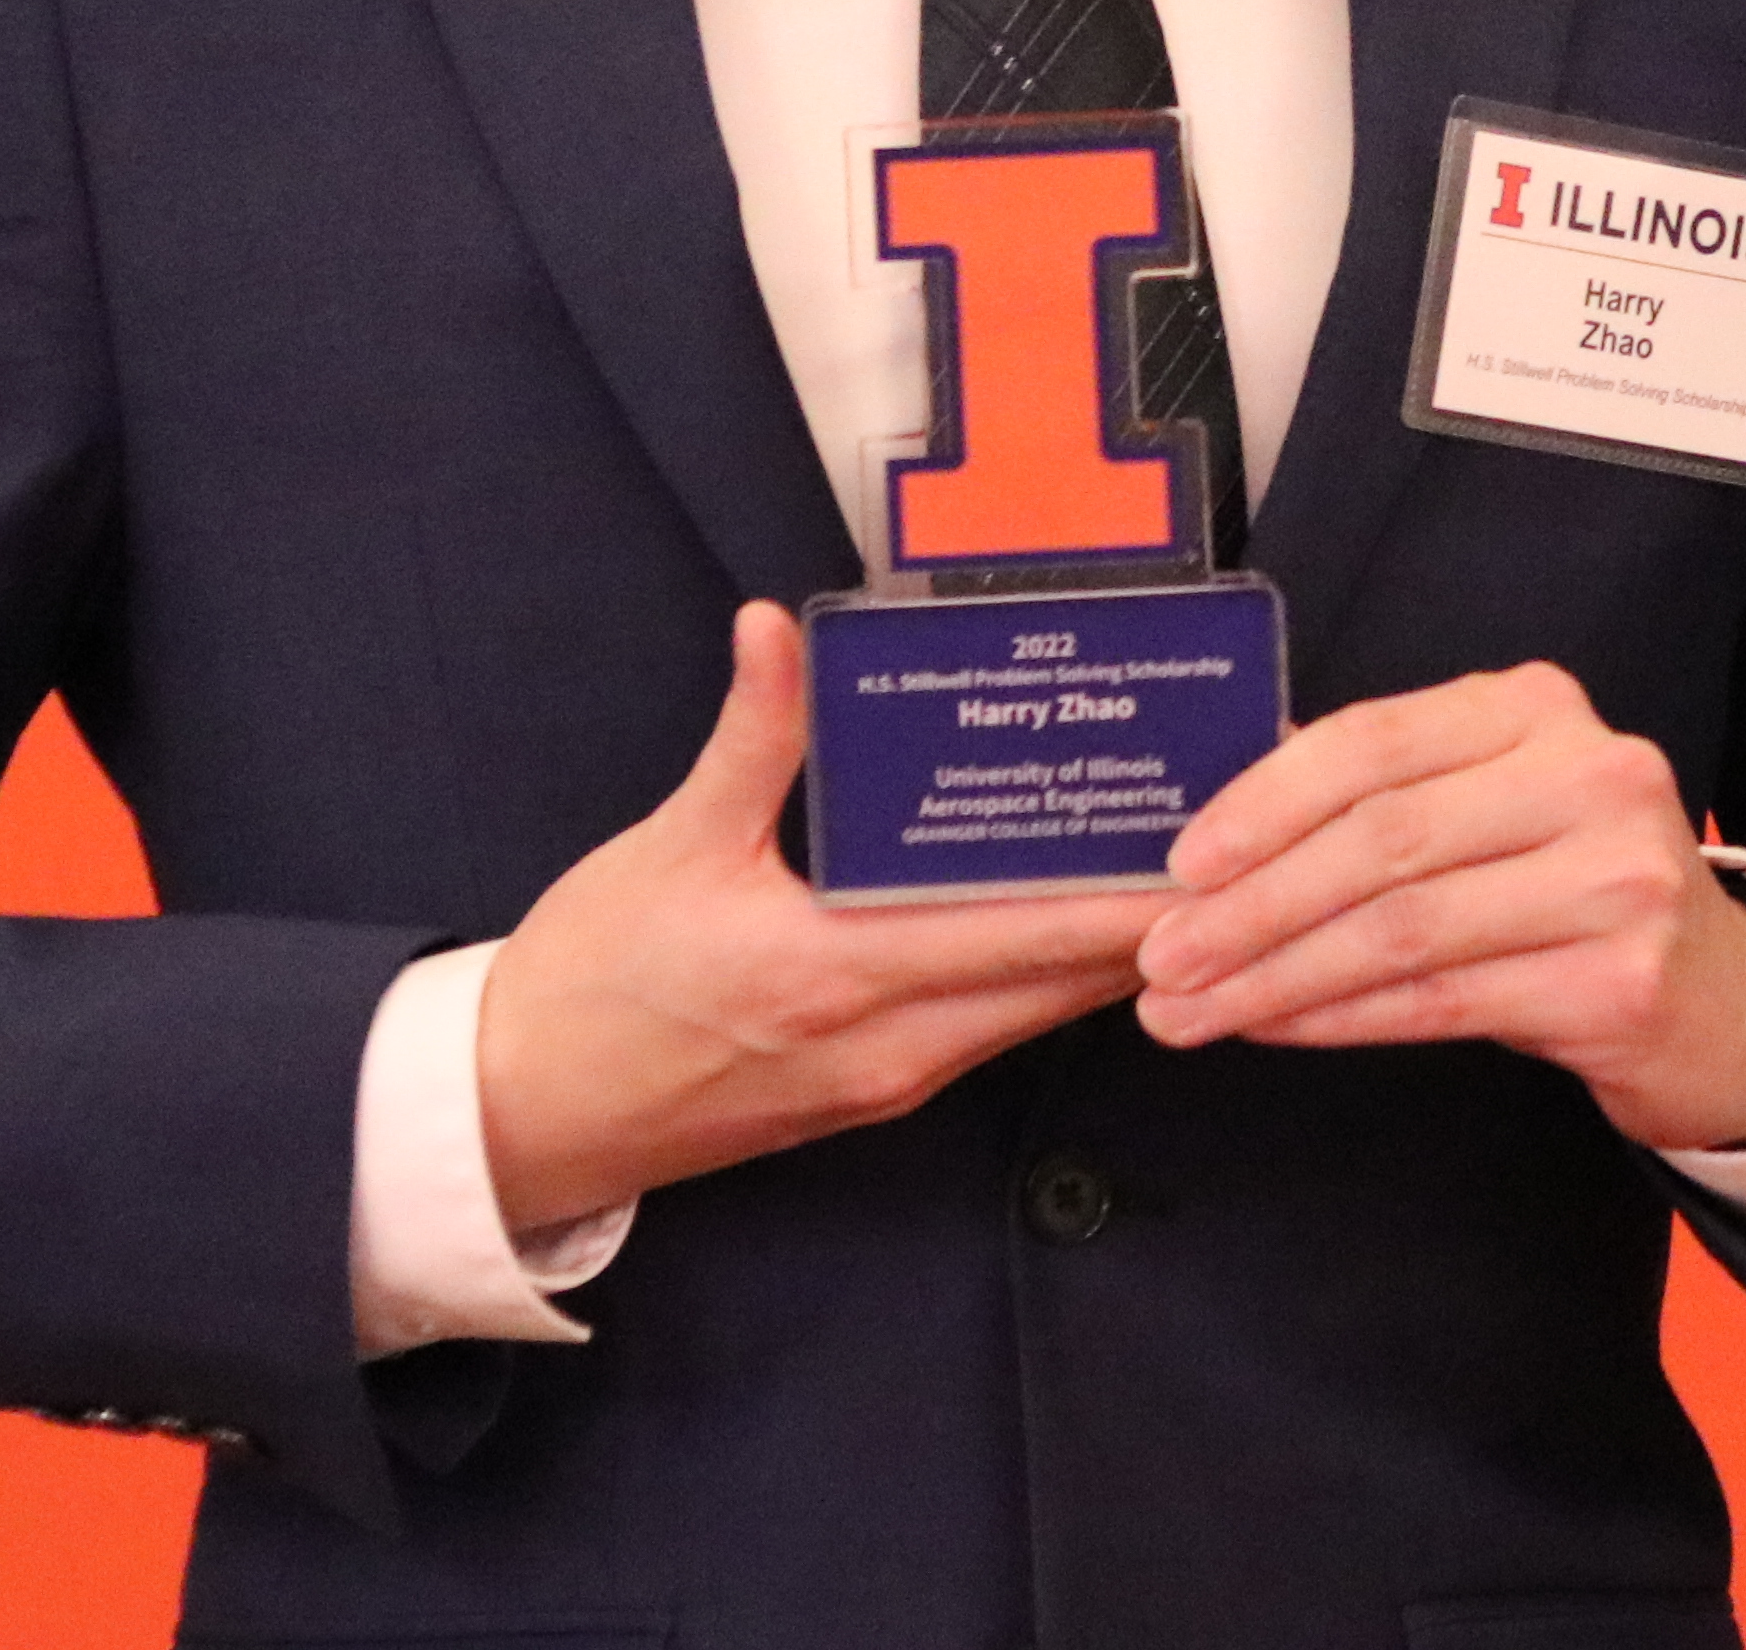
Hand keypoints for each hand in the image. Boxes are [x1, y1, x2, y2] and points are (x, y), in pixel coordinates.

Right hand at [471, 603, 1169, 1235]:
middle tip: (1226, 840)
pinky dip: (1043, 980)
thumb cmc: (590, 983)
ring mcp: (885, 1079)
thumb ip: (751, 737)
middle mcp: (884, 1044)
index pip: (1023, 939)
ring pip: (1031, 1014)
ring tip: (1176, 866)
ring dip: (1102, 952)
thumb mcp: (671, 844)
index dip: (1128, 903)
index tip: (1209, 857)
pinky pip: (990, 1034)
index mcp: (836, 974)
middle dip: (1149, 918)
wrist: (519, 1117)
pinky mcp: (874, 1093)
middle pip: (1059, 985)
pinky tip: (1077, 925)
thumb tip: (781, 629)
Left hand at [1132, 660, 1745, 1153]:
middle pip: (1381, 838)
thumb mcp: (1492, 813)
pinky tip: (1277, 1027)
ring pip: (1402, 928)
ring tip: (1190, 1012)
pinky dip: (1340, 1018)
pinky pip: (1441, 1000)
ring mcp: (1619, 876)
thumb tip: (1207, 847)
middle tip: (1160, 959)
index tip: (1177, 865)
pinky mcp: (1622, 979)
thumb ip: (1383, 806)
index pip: (1374, 742)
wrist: (1724, 1000)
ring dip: (1275, 975)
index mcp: (1539, 709)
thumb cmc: (1571, 896)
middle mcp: (1593, 773)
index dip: (1262, 802)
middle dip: (1250, 905)